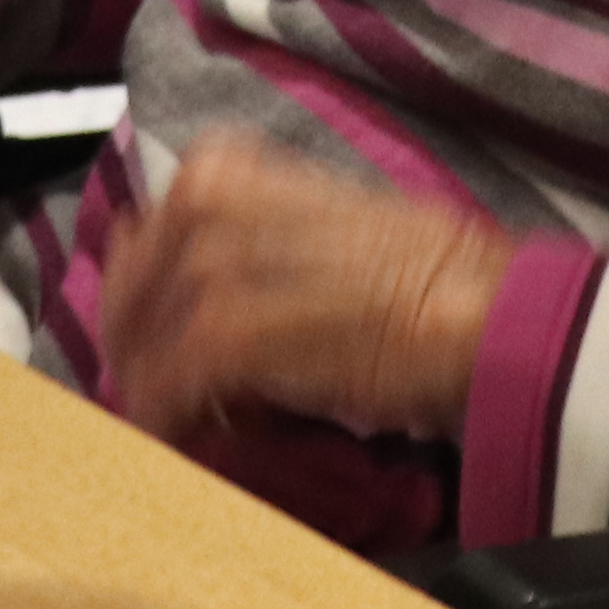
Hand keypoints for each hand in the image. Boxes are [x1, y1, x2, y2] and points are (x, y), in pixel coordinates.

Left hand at [96, 133, 516, 445]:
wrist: (481, 314)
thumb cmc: (427, 272)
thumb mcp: (325, 221)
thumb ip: (261, 238)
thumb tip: (226, 289)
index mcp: (225, 167)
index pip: (147, 237)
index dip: (147, 293)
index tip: (157, 331)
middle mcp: (204, 203)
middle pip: (127, 292)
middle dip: (136, 344)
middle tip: (158, 389)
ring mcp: (209, 268)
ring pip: (139, 344)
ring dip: (153, 388)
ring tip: (180, 418)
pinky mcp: (223, 337)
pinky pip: (164, 391)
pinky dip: (167, 422)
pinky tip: (181, 441)